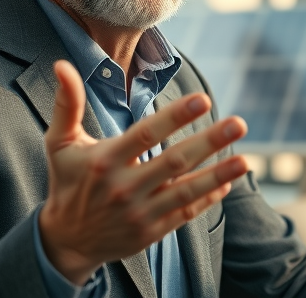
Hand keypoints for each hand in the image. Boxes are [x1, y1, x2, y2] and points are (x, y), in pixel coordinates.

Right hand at [38, 60, 248, 282]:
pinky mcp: (150, 233)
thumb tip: (62, 65)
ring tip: (245, 160)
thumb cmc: (67, 182)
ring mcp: (139, 213)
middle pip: (174, 161)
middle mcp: (124, 187)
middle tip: (239, 123)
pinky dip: (207, 198)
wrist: (66, 240)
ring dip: (217, 173)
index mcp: (105, 161)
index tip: (202, 100)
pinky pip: (184, 213)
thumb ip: (67, 104)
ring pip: (185, 191)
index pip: (145, 134)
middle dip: (209, 141)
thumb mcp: (60, 143)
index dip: (175, 116)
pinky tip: (227, 181)